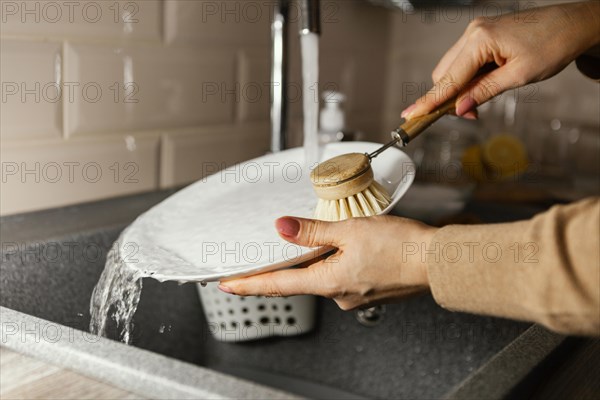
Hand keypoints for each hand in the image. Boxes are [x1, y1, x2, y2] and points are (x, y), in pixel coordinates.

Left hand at [218, 216, 435, 310]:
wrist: (436, 261)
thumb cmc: (400, 247)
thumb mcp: (350, 230)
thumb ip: (313, 230)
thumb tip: (282, 227)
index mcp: (328, 282)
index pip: (278, 285)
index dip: (249, 284)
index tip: (227, 284)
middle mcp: (338, 294)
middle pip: (300, 279)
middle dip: (284, 266)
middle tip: (263, 254)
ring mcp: (353, 294)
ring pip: (322, 274)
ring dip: (313, 260)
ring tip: (315, 239)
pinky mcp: (366, 288)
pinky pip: (339, 275)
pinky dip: (332, 262)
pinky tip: (341, 247)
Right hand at [401, 1, 599, 119]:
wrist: (574, 24)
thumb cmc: (553, 44)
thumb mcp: (519, 76)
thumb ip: (484, 92)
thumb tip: (461, 109)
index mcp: (480, 40)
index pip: (448, 78)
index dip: (430, 100)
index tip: (411, 115)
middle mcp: (473, 32)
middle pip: (444, 73)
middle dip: (449, 97)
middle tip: (470, 115)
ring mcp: (476, 32)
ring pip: (453, 68)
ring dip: (460, 89)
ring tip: (480, 102)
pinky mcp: (482, 35)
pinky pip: (464, 61)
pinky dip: (468, 78)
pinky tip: (483, 86)